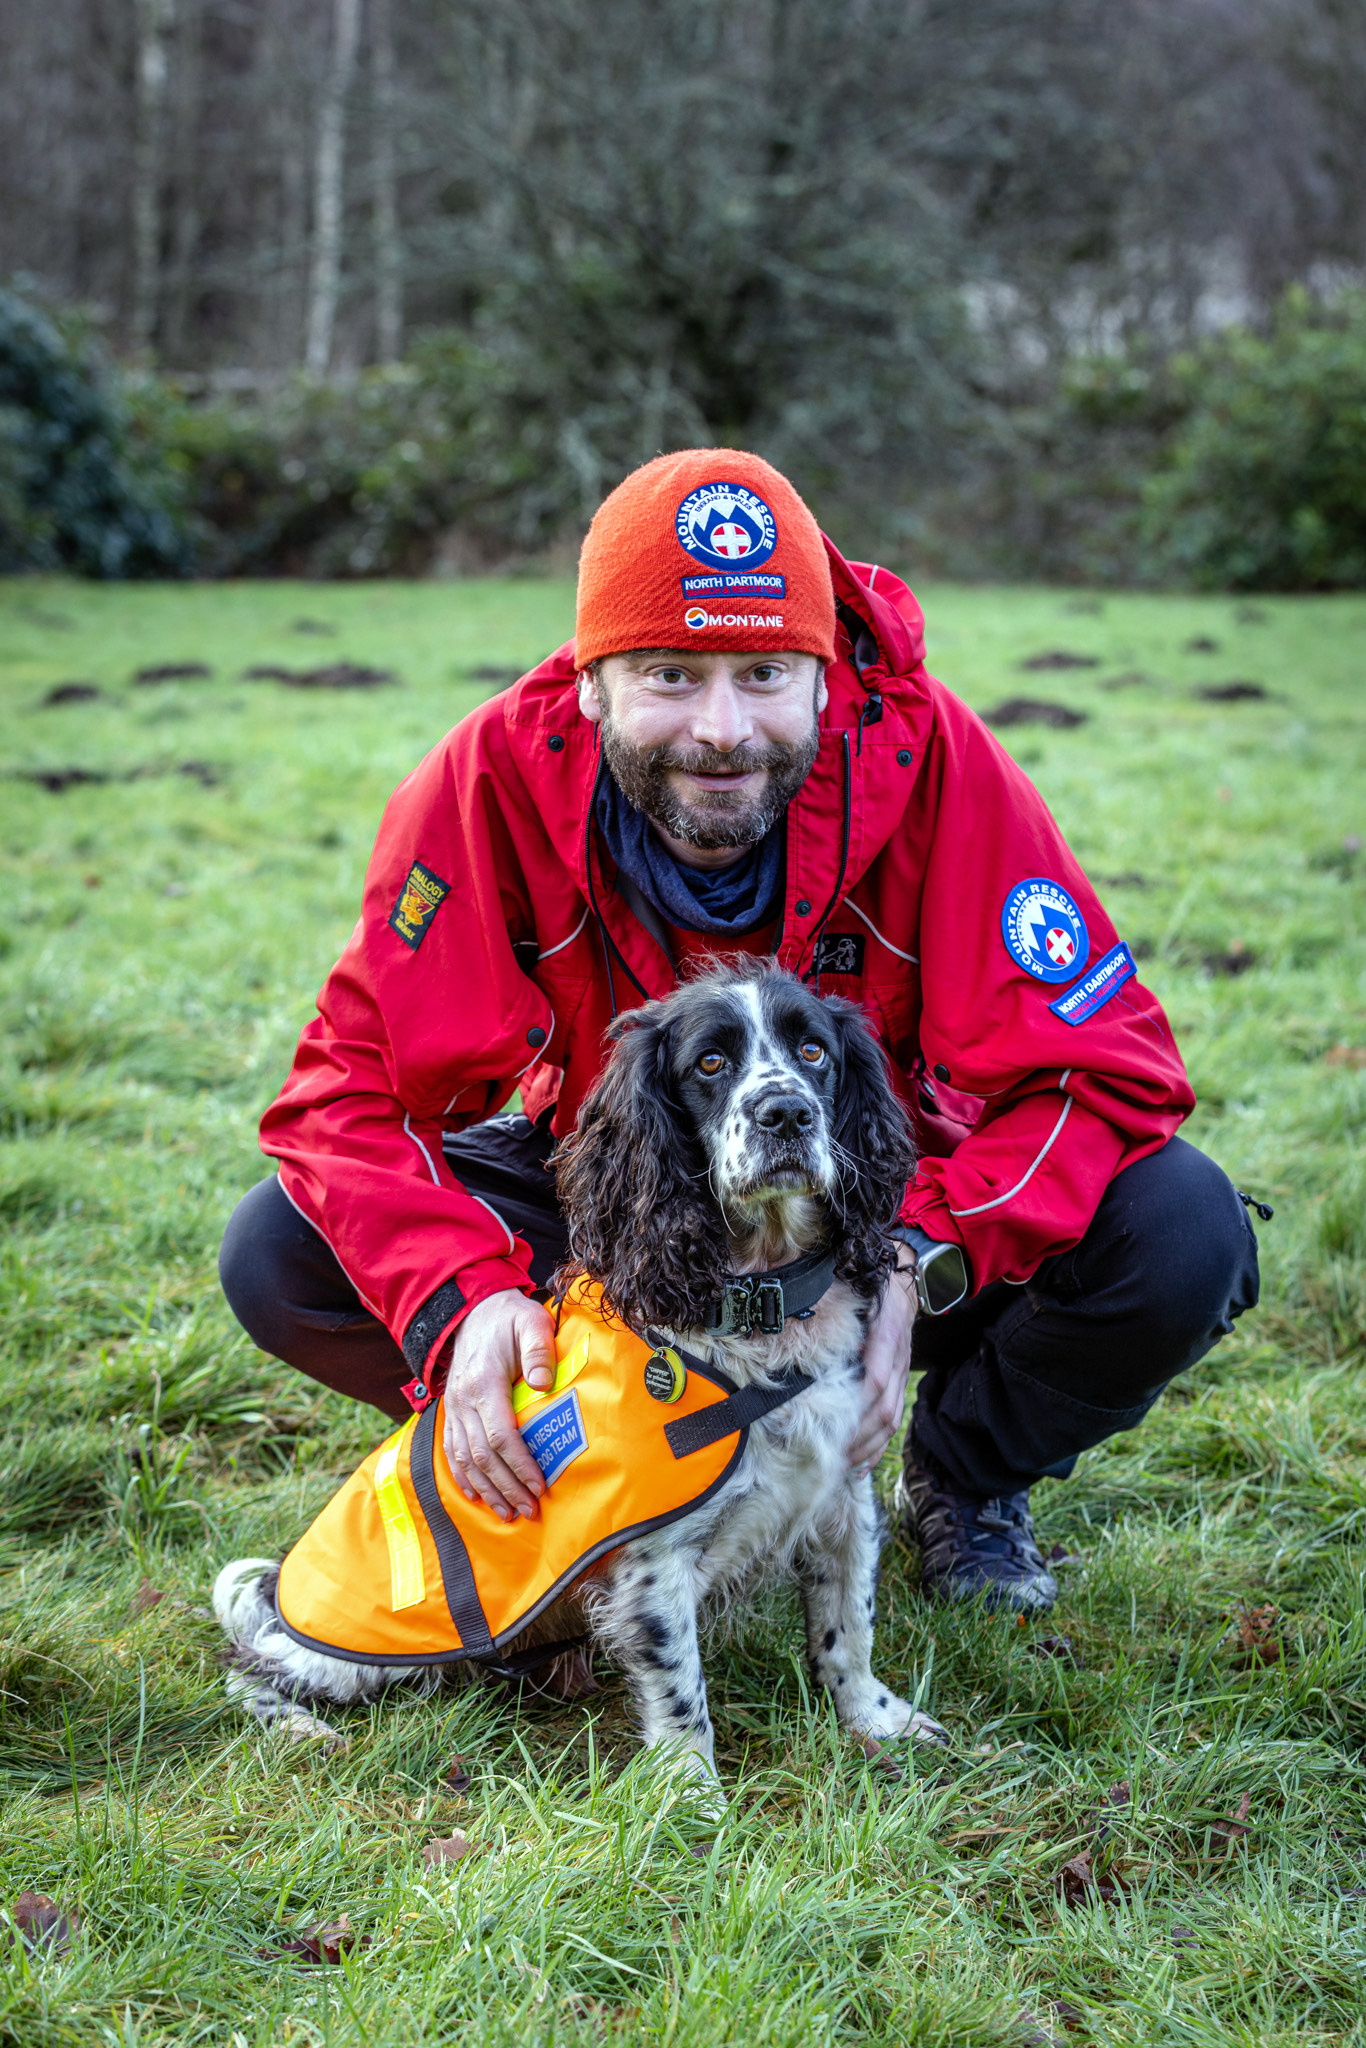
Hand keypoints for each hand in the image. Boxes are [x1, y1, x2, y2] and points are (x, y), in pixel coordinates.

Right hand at [442, 1290, 557, 1521]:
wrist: (473, 1310)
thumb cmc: (509, 1319)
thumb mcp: (531, 1322)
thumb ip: (539, 1350)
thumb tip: (544, 1383)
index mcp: (484, 1382)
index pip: (500, 1435)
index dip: (519, 1464)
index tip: (539, 1485)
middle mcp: (463, 1401)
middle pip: (482, 1456)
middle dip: (507, 1487)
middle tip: (530, 1510)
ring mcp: (454, 1408)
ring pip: (465, 1460)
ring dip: (487, 1490)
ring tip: (509, 1513)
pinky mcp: (452, 1412)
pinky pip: (451, 1451)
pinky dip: (463, 1478)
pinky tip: (477, 1497)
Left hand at [847, 1264, 917, 1476]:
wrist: (902, 1281)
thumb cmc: (872, 1287)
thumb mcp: (860, 1292)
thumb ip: (842, 1316)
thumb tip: (808, 1334)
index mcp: (886, 1337)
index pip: (874, 1380)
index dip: (856, 1406)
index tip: (832, 1427)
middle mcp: (896, 1359)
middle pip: (882, 1410)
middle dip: (857, 1438)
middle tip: (830, 1457)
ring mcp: (901, 1373)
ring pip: (890, 1420)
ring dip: (867, 1447)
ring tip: (843, 1466)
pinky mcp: (900, 1382)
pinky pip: (894, 1419)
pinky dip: (879, 1446)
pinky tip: (862, 1465)